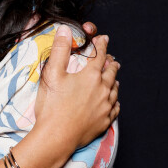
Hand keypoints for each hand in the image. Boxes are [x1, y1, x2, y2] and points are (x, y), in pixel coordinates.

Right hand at [35, 26, 119, 157]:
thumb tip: (64, 30)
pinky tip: (114, 101)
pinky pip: (115, 108)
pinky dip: (115, 101)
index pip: (100, 55)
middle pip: (111, 72)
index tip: (104, 39)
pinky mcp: (104, 121)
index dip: (102, 45)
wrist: (56, 137)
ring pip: (115, 90)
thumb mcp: (52, 74)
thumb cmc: (52, 106)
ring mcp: (105, 107)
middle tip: (112, 60)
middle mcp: (102, 90)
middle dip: (111, 63)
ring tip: (115, 79)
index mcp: (90, 76)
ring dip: (115, 82)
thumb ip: (60, 50)